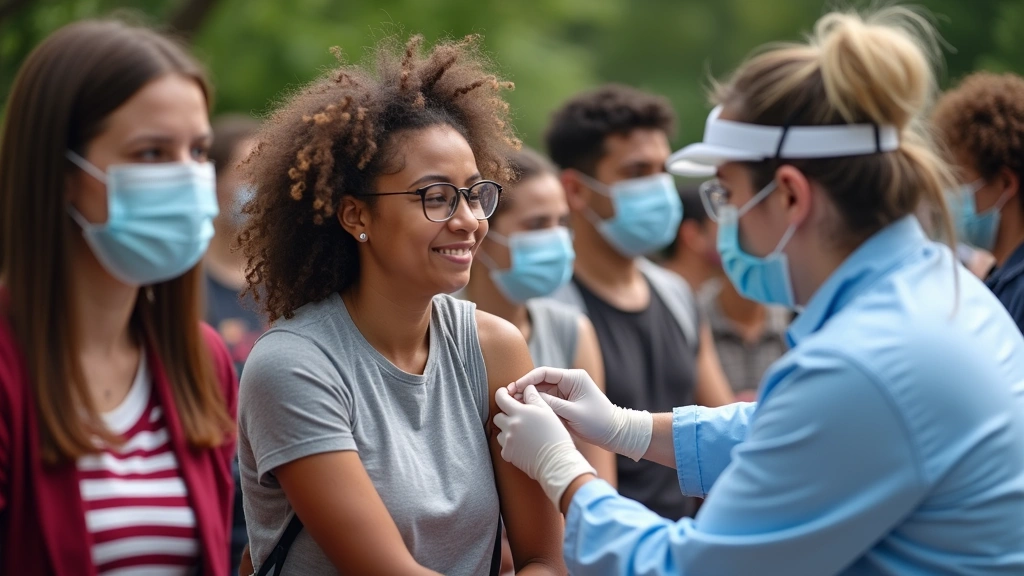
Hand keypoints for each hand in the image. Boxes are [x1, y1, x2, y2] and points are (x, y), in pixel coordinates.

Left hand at [494, 386, 595, 506]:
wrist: (556, 461)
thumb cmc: (555, 435)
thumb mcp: (547, 411)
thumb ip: (534, 398)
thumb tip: (527, 388)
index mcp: (520, 412)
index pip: (501, 398)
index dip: (501, 394)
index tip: (505, 394)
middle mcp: (511, 425)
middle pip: (498, 416)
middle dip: (506, 415)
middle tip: (518, 419)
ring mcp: (507, 440)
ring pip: (500, 431)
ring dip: (507, 431)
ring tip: (523, 434)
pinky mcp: (507, 454)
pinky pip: (503, 445)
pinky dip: (510, 444)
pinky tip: (523, 445)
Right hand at [508, 367, 652, 461]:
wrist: (615, 433)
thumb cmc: (598, 422)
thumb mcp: (573, 413)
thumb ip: (551, 404)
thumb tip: (530, 397)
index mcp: (573, 378)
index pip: (544, 373)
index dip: (527, 379)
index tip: (514, 388)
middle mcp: (569, 382)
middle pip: (541, 381)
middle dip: (524, 388)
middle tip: (507, 397)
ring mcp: (566, 392)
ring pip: (542, 391)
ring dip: (528, 397)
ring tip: (512, 404)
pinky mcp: (565, 403)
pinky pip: (547, 401)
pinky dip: (536, 405)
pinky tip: (524, 410)